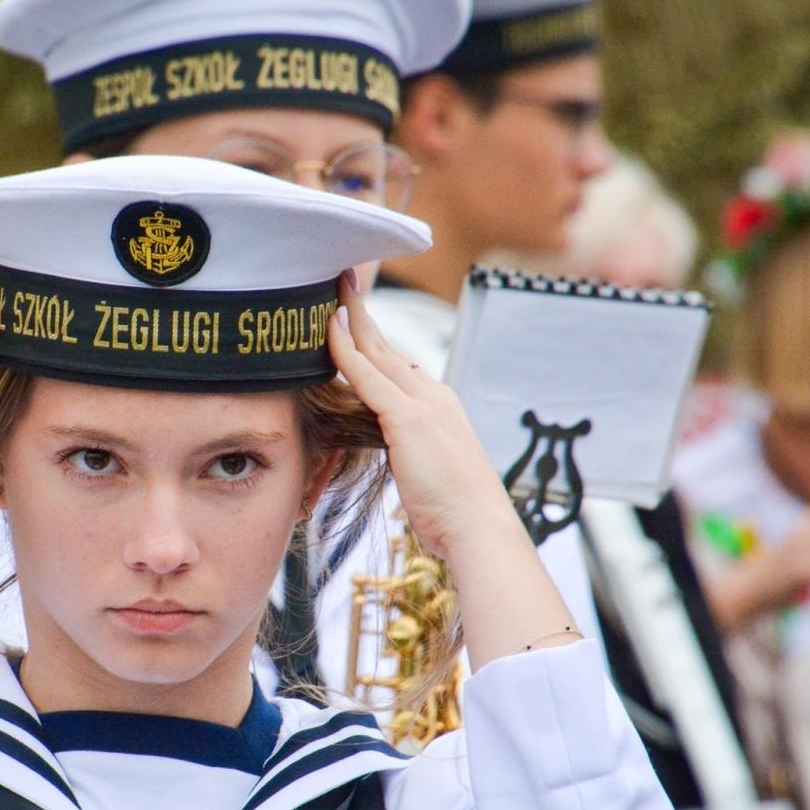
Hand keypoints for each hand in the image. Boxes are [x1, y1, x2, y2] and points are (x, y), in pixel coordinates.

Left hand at [326, 271, 514, 559]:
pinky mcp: (407, 418)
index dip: (373, 339)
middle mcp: (433, 395)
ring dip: (352, 318)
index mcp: (439, 407)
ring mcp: (422, 403)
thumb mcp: (428, 471)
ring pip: (376, 351)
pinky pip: (367, 375)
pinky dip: (346, 349)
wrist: (479, 527)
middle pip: (387, 346)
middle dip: (361, 314)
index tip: (355, 318)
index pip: (398, 364)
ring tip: (331, 291)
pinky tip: (330, 329)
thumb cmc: (453, 512)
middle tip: (341, 283)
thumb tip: (396, 448)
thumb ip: (409, 451)